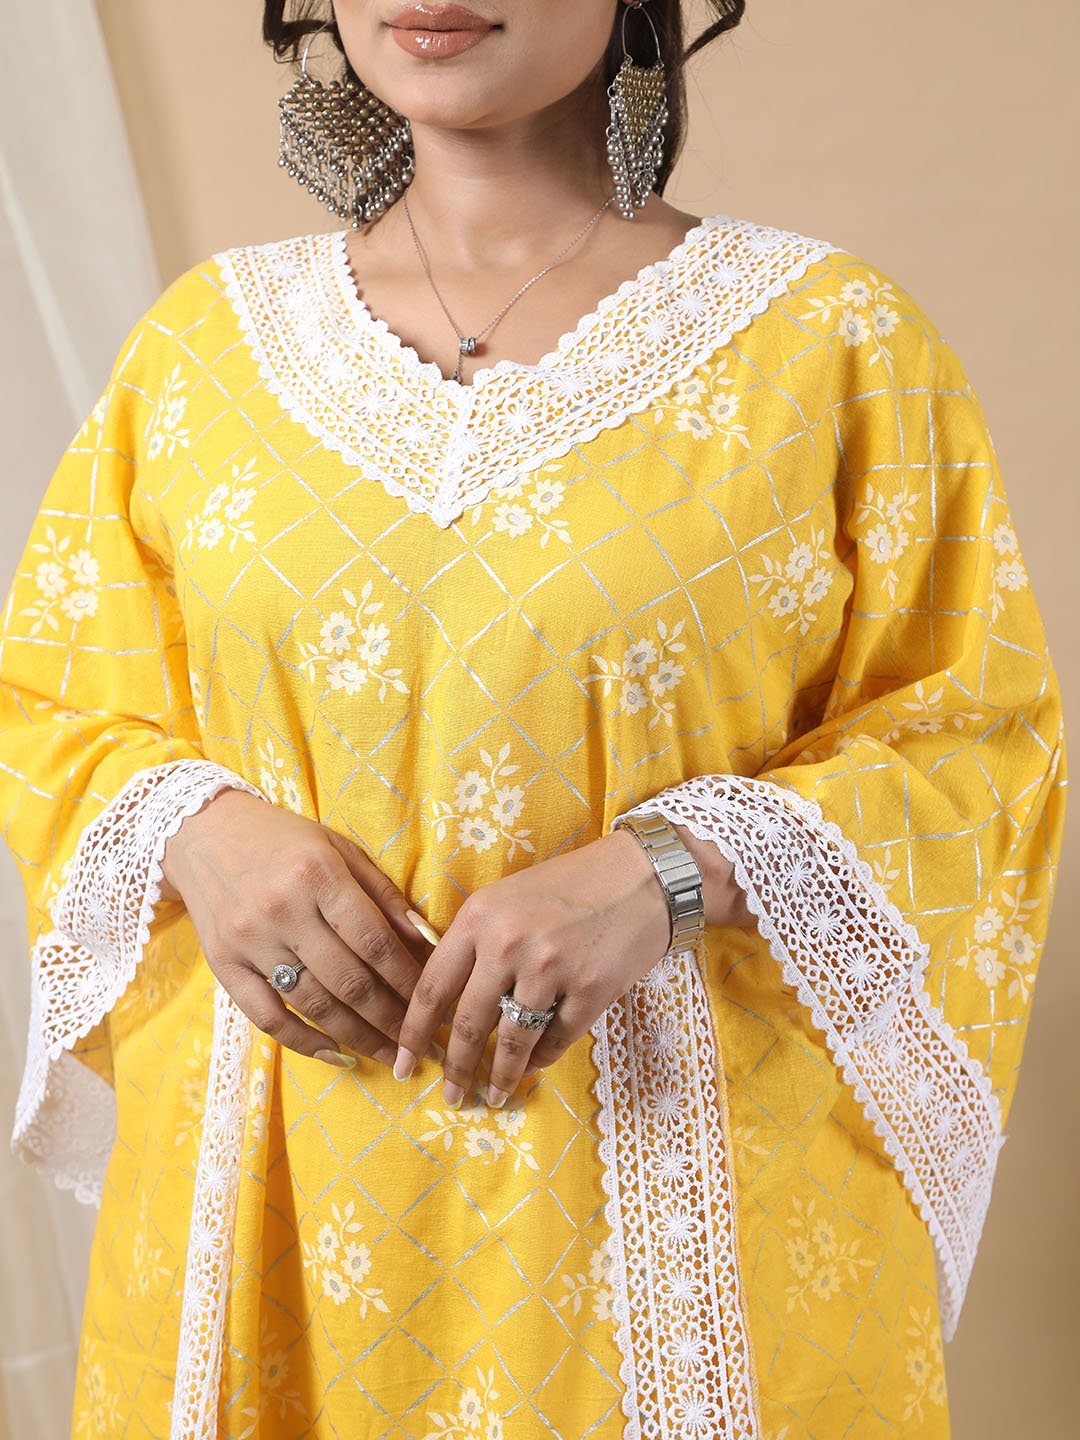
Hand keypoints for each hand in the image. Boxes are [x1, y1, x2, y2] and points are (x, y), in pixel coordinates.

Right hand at [160, 788, 435, 1067]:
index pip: (374, 941)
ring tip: (387, 1053)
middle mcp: (282, 909)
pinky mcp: (223, 964)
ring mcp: (249, 940)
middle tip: (416, 1042)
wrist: (203, 833)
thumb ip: (383, 894)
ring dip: (357, 1036)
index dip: (408, 979)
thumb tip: (427, 940)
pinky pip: (267, 1017)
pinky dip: (305, 1042)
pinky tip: (337, 1053)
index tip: (431, 1002)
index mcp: (318, 875)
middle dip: (390, 1018)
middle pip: (348, 980)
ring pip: (313, 1004)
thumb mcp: (340, 850)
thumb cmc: (284, 839)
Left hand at [392, 828, 677, 1108]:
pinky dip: (541, 1060)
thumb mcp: (507, 898)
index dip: (412, 1032)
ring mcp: (551, 968)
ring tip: (493, 1095)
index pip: (431, 986)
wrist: (642, 875)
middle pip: (468, 1023)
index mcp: (479, 917)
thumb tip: (443, 1000)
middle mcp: (508, 943)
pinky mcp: (590, 989)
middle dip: (455, 1068)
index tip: (402, 1063)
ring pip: (512, 1040)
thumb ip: (474, 940)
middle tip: (450, 1094)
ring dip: (500, 1075)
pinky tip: (532, 1069)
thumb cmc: (570, 885)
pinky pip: (556, 1040)